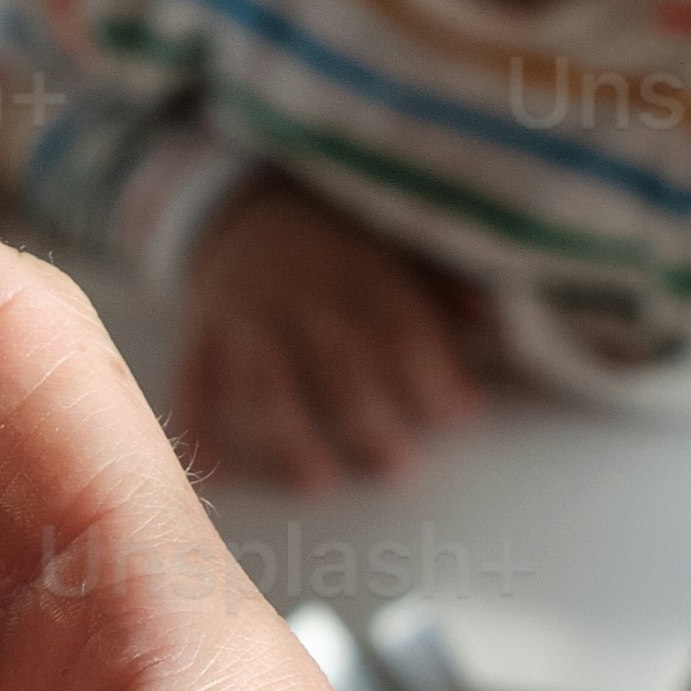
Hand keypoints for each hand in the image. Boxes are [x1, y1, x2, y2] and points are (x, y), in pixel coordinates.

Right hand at [175, 167, 488, 488]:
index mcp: (362, 269)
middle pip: (334, 358)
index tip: (457, 414)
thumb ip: (444, 284)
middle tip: (398, 469)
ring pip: (264, 378)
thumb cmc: (342, 240)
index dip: (430, 368)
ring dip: (289, 434)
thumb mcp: (397, 241)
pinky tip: (217, 474)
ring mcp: (248, 316)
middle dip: (367, 415)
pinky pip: (195, 380)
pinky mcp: (205, 332)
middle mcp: (302, 293)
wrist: (247, 206)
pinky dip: (200, 427)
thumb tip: (495, 317)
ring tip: (316, 484)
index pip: (399, 322)